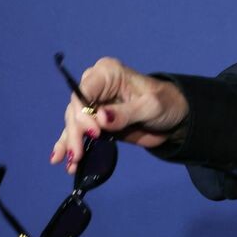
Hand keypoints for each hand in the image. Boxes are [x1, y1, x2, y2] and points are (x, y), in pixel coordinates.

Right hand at [49, 56, 186, 174]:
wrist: (174, 117)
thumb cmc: (166, 103)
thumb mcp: (150, 107)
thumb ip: (125, 113)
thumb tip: (100, 118)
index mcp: (108, 73)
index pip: (83, 91)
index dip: (83, 113)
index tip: (95, 133)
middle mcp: (95, 85)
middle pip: (75, 109)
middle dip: (76, 132)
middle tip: (78, 155)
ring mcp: (93, 103)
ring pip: (73, 122)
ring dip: (70, 143)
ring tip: (71, 163)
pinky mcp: (94, 121)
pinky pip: (78, 132)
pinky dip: (70, 145)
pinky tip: (63, 160)